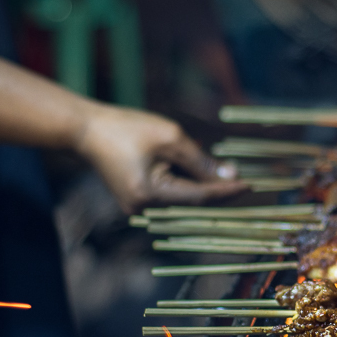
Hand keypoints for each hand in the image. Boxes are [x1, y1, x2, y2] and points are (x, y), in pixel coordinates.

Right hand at [75, 105, 246, 212]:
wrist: (85, 130)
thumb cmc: (126, 128)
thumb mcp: (170, 138)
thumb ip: (201, 161)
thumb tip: (229, 176)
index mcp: (150, 195)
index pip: (200, 198)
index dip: (227, 192)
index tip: (251, 186)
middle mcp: (144, 208)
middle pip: (192, 202)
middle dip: (218, 190)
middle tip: (244, 180)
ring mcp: (138, 207)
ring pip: (182, 199)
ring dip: (203, 187)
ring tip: (225, 173)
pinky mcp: (137, 200)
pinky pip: (170, 195)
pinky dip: (187, 185)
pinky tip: (201, 173)